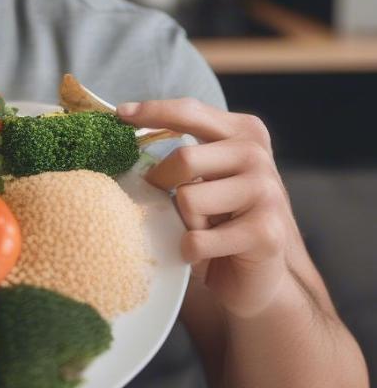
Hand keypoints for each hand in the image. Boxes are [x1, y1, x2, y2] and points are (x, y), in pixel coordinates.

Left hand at [117, 98, 292, 318]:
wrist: (259, 276)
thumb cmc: (222, 219)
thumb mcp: (206, 175)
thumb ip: (184, 153)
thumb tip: (126, 132)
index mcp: (244, 133)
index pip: (190, 111)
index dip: (152, 111)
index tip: (120, 115)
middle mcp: (257, 156)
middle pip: (183, 158)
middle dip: (162, 182)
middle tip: (167, 200)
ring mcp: (266, 193)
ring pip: (187, 200)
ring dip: (182, 222)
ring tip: (201, 230)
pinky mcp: (265, 233)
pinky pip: (197, 239)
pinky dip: (190, 251)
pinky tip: (205, 254)